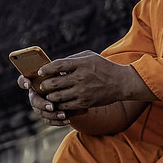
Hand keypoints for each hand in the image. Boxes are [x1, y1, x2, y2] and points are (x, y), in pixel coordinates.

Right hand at [19, 75, 71, 127]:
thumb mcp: (62, 72)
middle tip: (51, 106)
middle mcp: (34, 94)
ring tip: (64, 114)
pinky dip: (58, 121)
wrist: (72, 90)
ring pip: (40, 112)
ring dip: (52, 115)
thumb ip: (57, 72)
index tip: (29, 84)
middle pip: (33, 100)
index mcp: (35, 82)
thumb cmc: (66, 78)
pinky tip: (67, 120)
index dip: (24, 82)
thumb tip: (61, 69)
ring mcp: (39, 106)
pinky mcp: (45, 115)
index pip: (23, 81)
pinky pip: (48, 120)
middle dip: (42, 104)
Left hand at [32, 52, 149, 112]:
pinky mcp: (85, 103)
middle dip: (44, 85)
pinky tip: (57, 103)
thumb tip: (55, 64)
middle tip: (41, 86)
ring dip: (49, 96)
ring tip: (48, 95)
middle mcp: (81, 78)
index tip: (40, 72)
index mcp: (81, 64)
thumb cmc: (104, 67)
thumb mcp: (90, 56)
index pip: (57, 66)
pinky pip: (66, 106)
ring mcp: (83, 92)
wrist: (121, 83)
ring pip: (57, 97)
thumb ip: (72, 59)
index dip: (45, 69)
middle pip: (54, 83)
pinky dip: (59, 105)